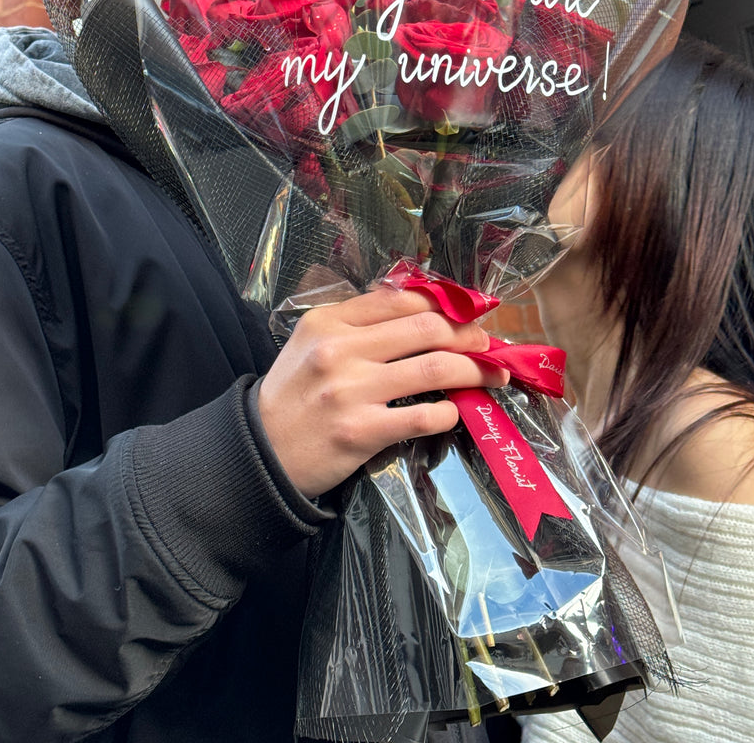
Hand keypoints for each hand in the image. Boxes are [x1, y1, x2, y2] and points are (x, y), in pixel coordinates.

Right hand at [258, 285, 510, 497]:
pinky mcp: (362, 431)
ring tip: (493, 376)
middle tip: (489, 345)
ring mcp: (352, 390)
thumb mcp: (311, 343)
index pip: (400, 300)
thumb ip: (356, 324)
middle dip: (468, 335)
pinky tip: (454, 411)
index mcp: (328, 321)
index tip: (469, 314)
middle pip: (426, 328)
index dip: (444, 304)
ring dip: (473, 370)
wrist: (260, 452)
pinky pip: (422, 415)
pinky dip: (448, 411)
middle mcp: (341, 349)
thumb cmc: (292, 395)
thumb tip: (416, 308)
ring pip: (434, 367)